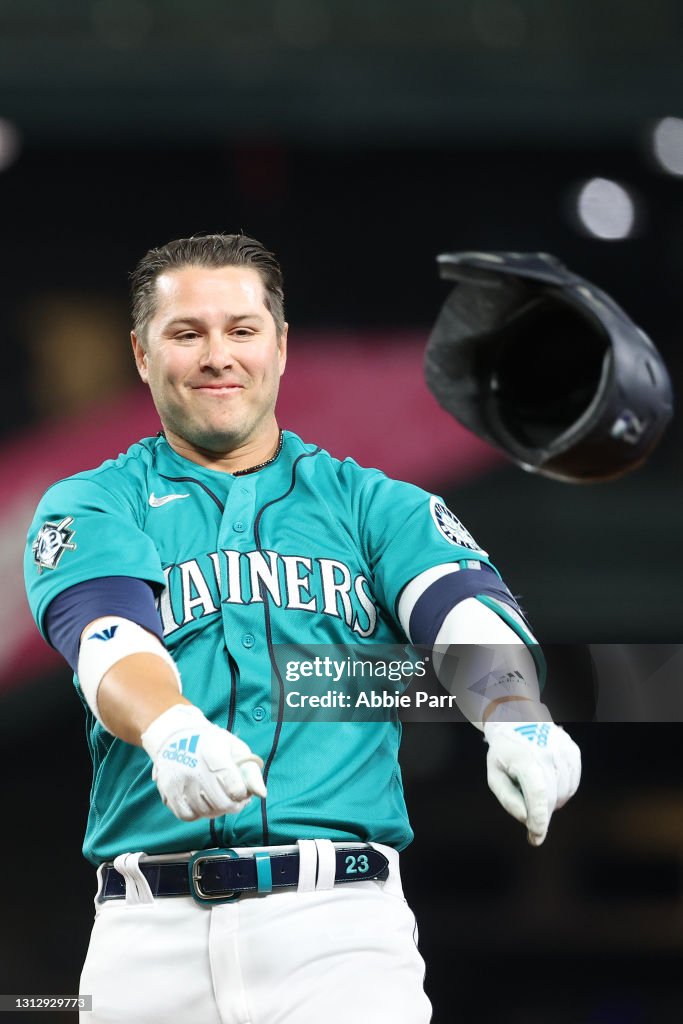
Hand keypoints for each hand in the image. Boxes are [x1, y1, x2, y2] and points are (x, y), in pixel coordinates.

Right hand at [141, 704, 266, 820]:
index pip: (236, 789)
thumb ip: (251, 771)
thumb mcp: (235, 748)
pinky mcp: (168, 792)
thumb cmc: (212, 744)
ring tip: (215, 796)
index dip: (243, 794)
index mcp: (214, 755)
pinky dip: (197, 813)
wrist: (176, 737)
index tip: (241, 789)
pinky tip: (200, 802)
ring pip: (205, 812)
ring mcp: (180, 782)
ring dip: (215, 809)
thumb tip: (262, 794)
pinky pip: (187, 816)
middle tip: (232, 798)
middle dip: (232, 805)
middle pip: (222, 804)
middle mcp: (196, 769)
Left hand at [483, 712, 580, 845]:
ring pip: (563, 794)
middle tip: (529, 815)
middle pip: (550, 798)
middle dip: (540, 813)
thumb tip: (527, 820)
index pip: (537, 795)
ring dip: (551, 801)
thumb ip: (508, 800)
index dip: (539, 820)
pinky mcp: (573, 752)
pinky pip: (572, 784)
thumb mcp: (495, 775)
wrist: (519, 719)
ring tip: (535, 788)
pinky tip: (549, 782)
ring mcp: (563, 752)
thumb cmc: (504, 752)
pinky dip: (562, 791)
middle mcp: (548, 754)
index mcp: (525, 759)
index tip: (536, 838)